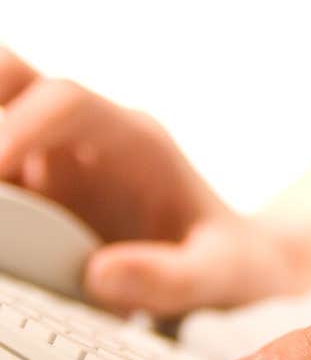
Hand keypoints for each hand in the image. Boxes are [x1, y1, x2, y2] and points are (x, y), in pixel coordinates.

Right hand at [0, 49, 310, 315]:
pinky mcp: (37, 197)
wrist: (238, 268)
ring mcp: (54, 165)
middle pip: (12, 82)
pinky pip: (0, 186)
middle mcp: (85, 141)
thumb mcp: (222, 275)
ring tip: (0, 229)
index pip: (67, 102)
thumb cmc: (232, 262)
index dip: (22, 125)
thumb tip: (99, 274)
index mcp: (133, 142)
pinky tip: (5, 249)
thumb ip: (173, 277)